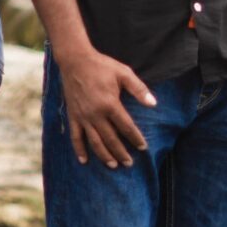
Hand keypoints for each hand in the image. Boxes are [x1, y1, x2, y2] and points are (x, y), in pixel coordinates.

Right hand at [62, 50, 156, 169]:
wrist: (75, 60)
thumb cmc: (101, 66)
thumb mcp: (123, 73)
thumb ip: (139, 89)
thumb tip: (153, 104)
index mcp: (110, 104)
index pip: (126, 127)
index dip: (135, 138)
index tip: (143, 147)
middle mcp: (96, 114)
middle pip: (111, 139)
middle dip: (121, 152)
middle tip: (129, 163)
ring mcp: (83, 117)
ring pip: (95, 142)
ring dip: (104, 155)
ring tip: (113, 165)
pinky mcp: (73, 116)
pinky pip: (75, 136)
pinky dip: (79, 150)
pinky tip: (84, 161)